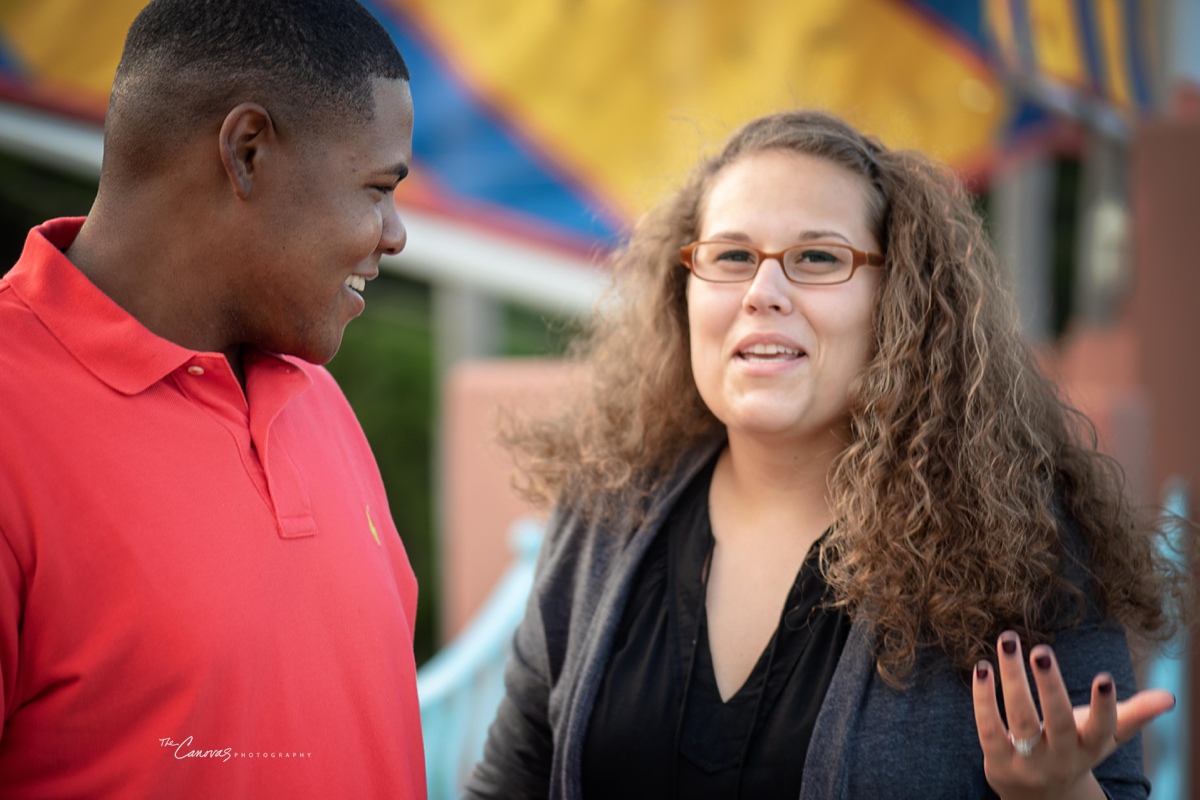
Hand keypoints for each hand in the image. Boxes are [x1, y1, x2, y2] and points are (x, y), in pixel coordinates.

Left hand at [972, 631, 1174, 799]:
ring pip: (1020, 717)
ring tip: (1009, 641)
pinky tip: (983, 667)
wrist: (1037, 795)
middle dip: (1051, 686)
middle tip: (1042, 650)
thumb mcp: (1103, 736)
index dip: (1104, 706)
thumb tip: (1169, 697)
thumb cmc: (1072, 749)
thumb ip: (1134, 715)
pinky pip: (989, 727)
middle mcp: (1061, 756)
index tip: (1105, 678)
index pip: (1102, 728)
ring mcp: (1029, 761)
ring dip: (1013, 678)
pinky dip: (983, 698)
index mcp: (1090, 746)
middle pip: (1057, 720)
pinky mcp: (998, 760)